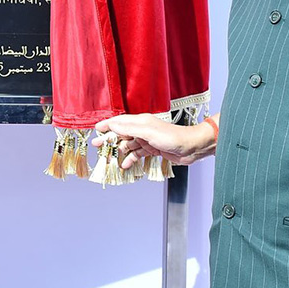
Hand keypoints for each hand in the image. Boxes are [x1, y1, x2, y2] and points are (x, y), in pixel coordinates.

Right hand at [90, 112, 212, 169]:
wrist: (191, 147)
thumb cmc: (172, 137)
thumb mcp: (149, 132)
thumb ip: (130, 129)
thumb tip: (113, 126)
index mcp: (140, 121)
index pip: (119, 122)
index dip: (107, 125)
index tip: (96, 130)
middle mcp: (142, 129)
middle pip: (122, 134)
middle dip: (110, 140)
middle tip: (97, 146)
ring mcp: (147, 140)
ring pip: (129, 145)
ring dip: (120, 152)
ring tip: (110, 159)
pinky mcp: (153, 149)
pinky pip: (138, 154)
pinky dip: (131, 159)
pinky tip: (125, 165)